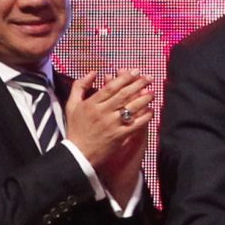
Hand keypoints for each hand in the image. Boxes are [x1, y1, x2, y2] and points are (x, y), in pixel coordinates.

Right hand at [63, 69, 151, 195]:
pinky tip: (151, 110)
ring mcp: (112, 124)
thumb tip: (93, 72)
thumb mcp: (72, 105)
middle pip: (124, 95)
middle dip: (139, 84)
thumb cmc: (76, 128)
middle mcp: (103, 112)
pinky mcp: (119, 136)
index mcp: (92, 104)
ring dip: (144, 99)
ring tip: (152, 92)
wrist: (77, 153)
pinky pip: (136, 124)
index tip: (135, 71)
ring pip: (132, 108)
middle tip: (149, 78)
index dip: (125, 78)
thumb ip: (80, 86)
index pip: (111, 87)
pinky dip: (145, 116)